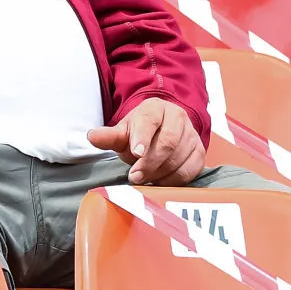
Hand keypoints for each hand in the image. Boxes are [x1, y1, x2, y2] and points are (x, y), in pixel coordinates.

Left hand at [88, 98, 206, 184]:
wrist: (163, 132)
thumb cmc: (140, 133)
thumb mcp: (123, 132)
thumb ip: (109, 136)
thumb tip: (91, 136)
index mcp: (155, 108)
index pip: (149, 121)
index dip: (142, 137)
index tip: (135, 152)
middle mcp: (177, 117)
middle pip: (167, 142)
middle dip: (150, 163)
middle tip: (135, 177)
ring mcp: (191, 134)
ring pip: (179, 157)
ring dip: (160, 173)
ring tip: (146, 179)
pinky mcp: (199, 152)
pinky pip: (190, 170)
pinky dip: (174, 179)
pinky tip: (160, 181)